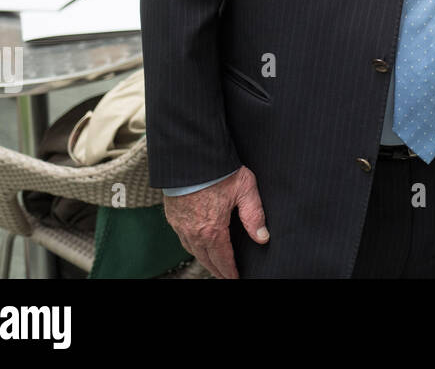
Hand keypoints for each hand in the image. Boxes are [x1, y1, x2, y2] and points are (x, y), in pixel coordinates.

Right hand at [162, 165, 268, 279]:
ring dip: (204, 259)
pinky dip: (192, 246)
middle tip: (226, 276)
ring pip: (193, 250)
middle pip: (206, 259)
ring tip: (214, 264)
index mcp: (212, 229)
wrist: (190, 156)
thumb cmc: (219, 170)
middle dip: (217, 270)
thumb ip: (255, 214)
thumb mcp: (245, 189)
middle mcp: (193, 232)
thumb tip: (262, 237)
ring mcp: (180, 225)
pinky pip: (182, 238)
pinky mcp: (172, 216)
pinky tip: (198, 245)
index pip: (222, 259)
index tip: (236, 278)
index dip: (230, 271)